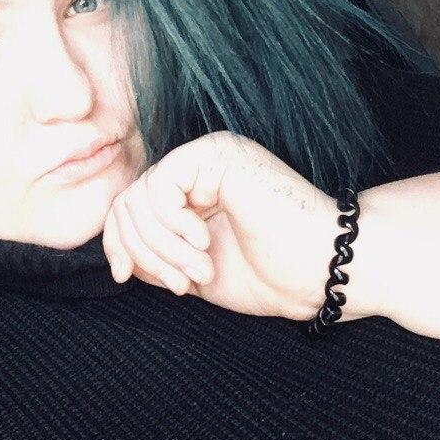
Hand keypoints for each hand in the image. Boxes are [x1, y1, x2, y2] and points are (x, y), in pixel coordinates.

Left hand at [102, 130, 345, 319]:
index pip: (128, 207)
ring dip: (163, 249)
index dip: (117, 244)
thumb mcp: (193, 273)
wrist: (323, 270)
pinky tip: (204, 243)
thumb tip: (116, 255)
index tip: (126, 277)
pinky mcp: (217, 154)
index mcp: (193, 190)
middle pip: (126, 203)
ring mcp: (207, 156)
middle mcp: (197, 166)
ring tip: (200, 271)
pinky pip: (158, 187)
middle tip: (180, 285)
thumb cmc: (272, 275)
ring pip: (138, 198)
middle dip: (145, 254)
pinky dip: (172, 227)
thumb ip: (155, 257)